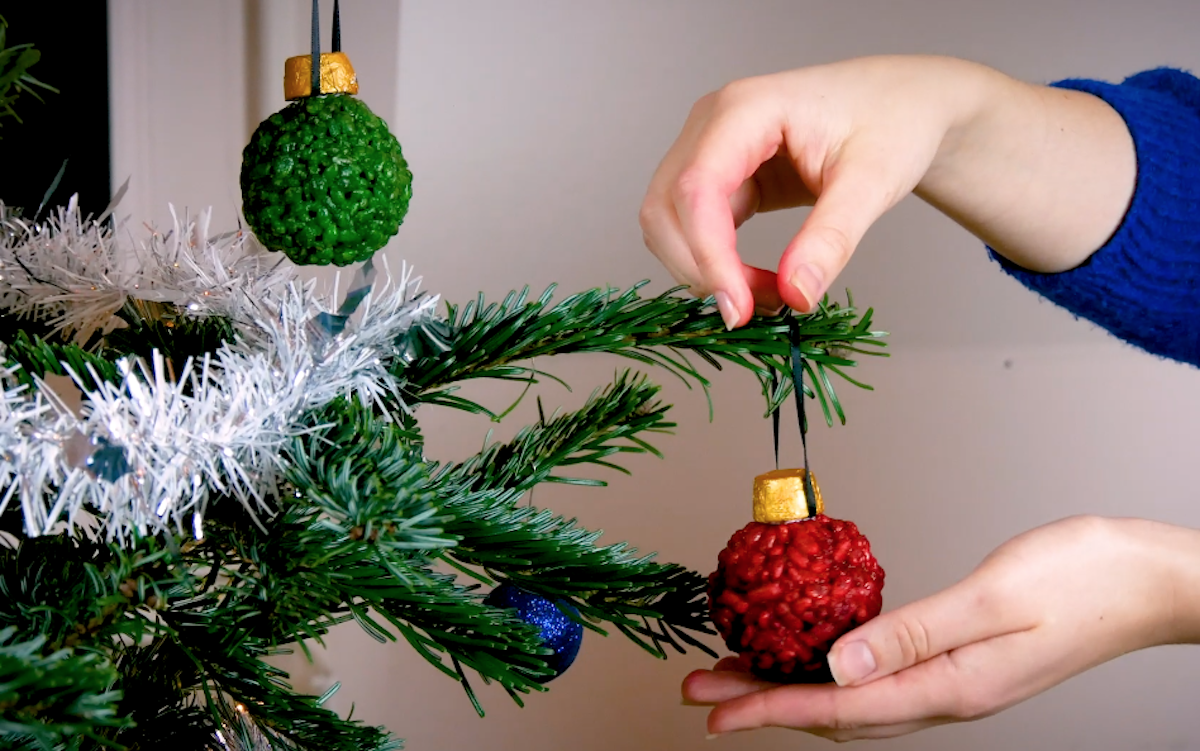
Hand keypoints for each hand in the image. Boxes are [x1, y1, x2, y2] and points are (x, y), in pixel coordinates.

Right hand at [639, 55, 1134, 327]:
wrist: (903, 104)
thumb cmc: (892, 122)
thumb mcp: (872, 182)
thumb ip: (831, 238)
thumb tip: (796, 294)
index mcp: (745, 108)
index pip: (697, 188)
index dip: (707, 255)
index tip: (738, 309)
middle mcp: (711, 124)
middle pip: (666, 208)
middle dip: (701, 269)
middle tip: (758, 310)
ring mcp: (707, 149)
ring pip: (669, 224)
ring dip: (705, 271)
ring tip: (768, 295)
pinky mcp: (717, 176)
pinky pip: (693, 229)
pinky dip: (717, 265)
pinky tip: (759, 283)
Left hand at [683, 516, 1199, 740]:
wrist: (1149, 582)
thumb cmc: (1084, 580)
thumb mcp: (994, 600)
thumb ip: (913, 634)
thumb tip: (837, 666)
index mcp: (949, 687)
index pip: (837, 708)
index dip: (769, 709)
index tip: (715, 711)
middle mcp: (945, 694)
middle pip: (833, 711)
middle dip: (762, 702)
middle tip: (701, 692)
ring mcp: (954, 683)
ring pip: (851, 698)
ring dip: (790, 688)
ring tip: (737, 676)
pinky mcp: (960, 661)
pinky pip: (878, 678)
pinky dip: (830, 672)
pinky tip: (814, 656)